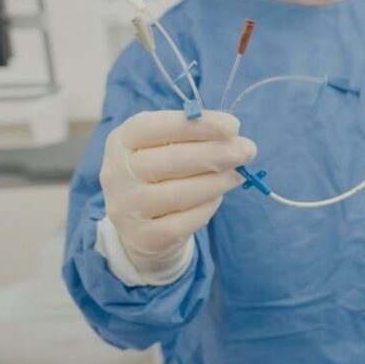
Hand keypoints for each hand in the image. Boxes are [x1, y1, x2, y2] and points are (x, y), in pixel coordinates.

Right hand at [100, 110, 256, 273]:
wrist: (140, 226)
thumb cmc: (160, 174)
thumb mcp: (165, 146)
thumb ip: (192, 137)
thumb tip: (233, 137)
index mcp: (121, 141)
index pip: (154, 127)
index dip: (196, 126)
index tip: (232, 126)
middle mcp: (116, 173)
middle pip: (171, 160)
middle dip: (216, 153)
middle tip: (247, 149)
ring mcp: (126, 208)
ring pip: (179, 193)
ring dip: (217, 181)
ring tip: (239, 174)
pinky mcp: (143, 237)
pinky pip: (183, 222)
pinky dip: (207, 207)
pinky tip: (217, 198)